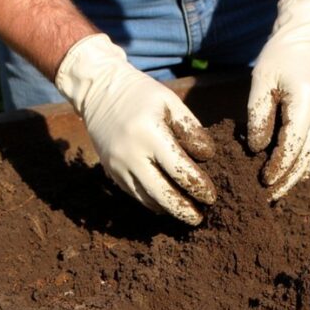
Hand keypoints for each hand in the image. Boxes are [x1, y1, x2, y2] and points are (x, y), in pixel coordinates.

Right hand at [55, 34, 215, 224]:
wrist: (99, 91)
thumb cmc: (142, 95)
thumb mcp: (171, 103)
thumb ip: (191, 129)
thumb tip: (206, 158)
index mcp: (149, 134)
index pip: (179, 170)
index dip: (198, 186)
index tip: (211, 196)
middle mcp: (130, 154)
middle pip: (161, 194)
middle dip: (183, 210)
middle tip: (199, 218)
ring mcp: (117, 165)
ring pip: (146, 199)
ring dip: (167, 209)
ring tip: (187, 214)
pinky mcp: (110, 171)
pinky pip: (134, 194)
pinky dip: (151, 202)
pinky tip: (166, 204)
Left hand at [247, 0, 309, 199]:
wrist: (309, 41)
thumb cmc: (280, 58)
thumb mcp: (262, 81)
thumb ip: (258, 115)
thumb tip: (256, 148)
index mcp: (306, 103)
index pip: (293, 145)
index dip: (279, 166)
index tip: (264, 180)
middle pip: (306, 158)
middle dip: (287, 180)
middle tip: (267, 196)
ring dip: (296, 178)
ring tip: (276, 193)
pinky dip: (304, 167)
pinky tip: (289, 178)